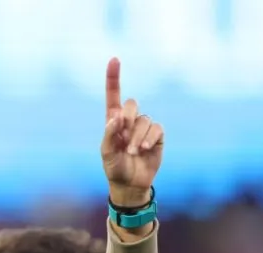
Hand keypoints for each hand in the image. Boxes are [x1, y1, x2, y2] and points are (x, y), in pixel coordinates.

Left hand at [101, 58, 163, 205]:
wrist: (130, 184)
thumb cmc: (114, 168)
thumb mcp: (106, 153)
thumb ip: (108, 134)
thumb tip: (115, 116)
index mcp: (113, 121)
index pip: (112, 95)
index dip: (113, 77)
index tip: (114, 59)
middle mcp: (129, 120)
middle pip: (131, 104)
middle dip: (127, 118)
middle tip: (122, 135)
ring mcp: (144, 127)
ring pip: (144, 120)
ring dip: (137, 136)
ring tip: (132, 152)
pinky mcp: (157, 135)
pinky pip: (156, 128)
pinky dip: (149, 138)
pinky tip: (145, 149)